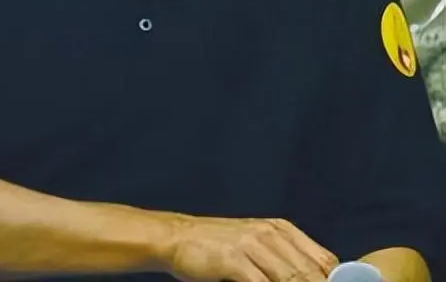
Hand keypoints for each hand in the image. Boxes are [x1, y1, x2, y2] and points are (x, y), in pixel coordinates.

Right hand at [163, 215, 337, 281]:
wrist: (181, 237)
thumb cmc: (220, 248)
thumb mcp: (258, 245)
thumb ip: (285, 260)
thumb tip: (316, 278)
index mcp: (282, 229)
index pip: (324, 260)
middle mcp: (271, 234)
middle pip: (311, 273)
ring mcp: (253, 245)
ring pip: (291, 279)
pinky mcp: (235, 260)